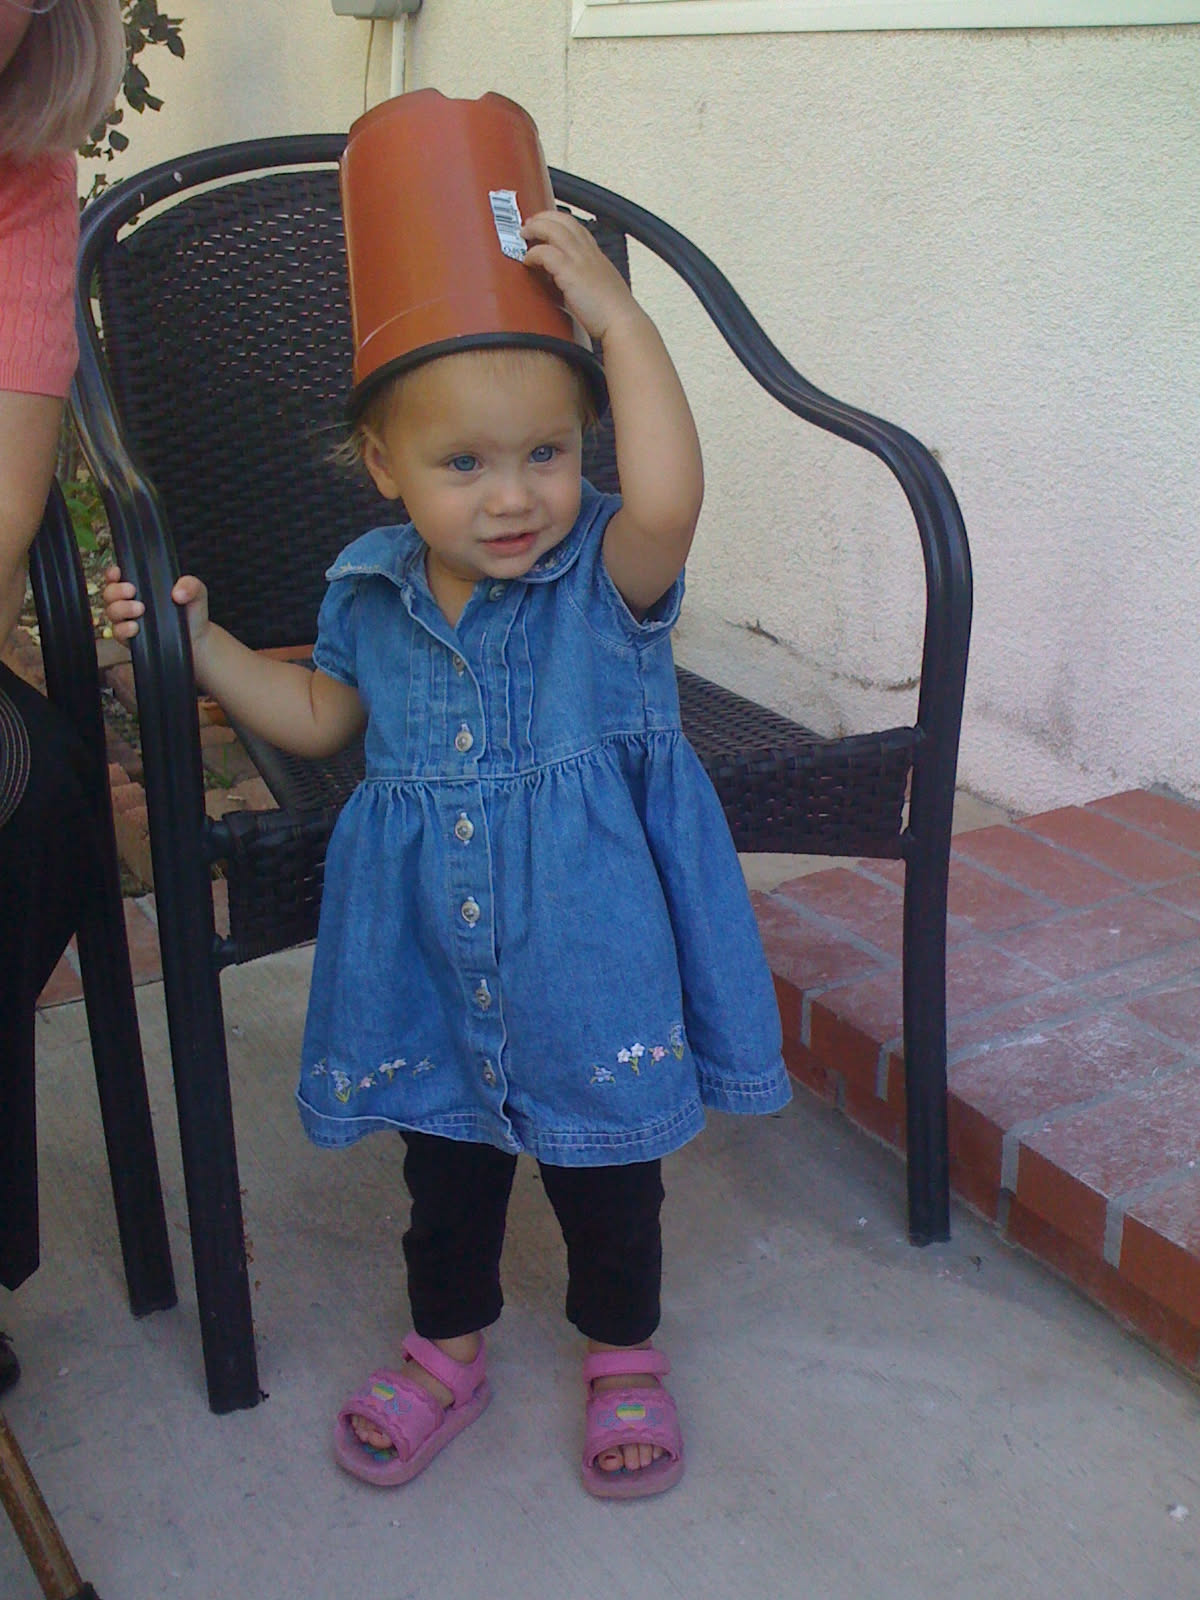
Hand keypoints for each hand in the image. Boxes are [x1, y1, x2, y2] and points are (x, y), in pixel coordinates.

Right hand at [102, 565, 210, 645]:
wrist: (197, 639)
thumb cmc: (191, 612)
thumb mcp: (196, 593)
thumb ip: (190, 585)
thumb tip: (178, 592)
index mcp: (141, 587)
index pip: (117, 577)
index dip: (112, 573)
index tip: (118, 572)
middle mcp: (130, 602)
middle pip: (109, 593)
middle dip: (117, 590)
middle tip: (132, 591)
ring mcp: (128, 620)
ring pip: (111, 612)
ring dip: (121, 608)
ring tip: (140, 609)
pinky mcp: (130, 638)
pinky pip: (117, 633)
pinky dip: (124, 629)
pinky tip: (135, 627)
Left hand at [521, 209, 638, 342]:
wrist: (621, 322)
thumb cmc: (611, 314)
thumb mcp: (600, 288)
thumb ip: (585, 281)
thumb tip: (568, 285)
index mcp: (596, 255)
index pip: (576, 227)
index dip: (558, 222)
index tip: (544, 225)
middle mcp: (588, 252)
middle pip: (564, 220)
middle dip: (543, 217)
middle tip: (528, 225)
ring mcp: (579, 259)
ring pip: (553, 229)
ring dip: (534, 228)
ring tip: (523, 235)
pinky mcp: (570, 272)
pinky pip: (545, 252)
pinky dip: (532, 254)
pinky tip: (527, 262)